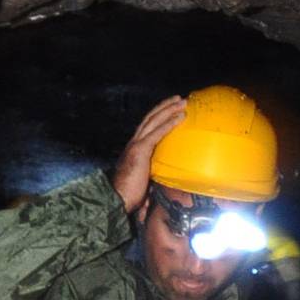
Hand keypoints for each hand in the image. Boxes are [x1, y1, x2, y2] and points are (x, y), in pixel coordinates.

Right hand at [112, 96, 187, 213]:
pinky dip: (169, 123)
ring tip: (183, 102)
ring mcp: (135, 145)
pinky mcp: (139, 151)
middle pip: (150, 118)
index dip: (159, 117)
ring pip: (153, 120)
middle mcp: (133, 143)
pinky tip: (180, 117)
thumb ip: (154, 179)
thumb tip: (167, 187)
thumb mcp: (145, 183)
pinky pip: (157, 133)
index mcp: (134, 149)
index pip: (147, 128)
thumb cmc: (129, 196)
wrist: (116, 199)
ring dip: (169, 109)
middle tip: (180, 100)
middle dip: (165, 107)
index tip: (172, 110)